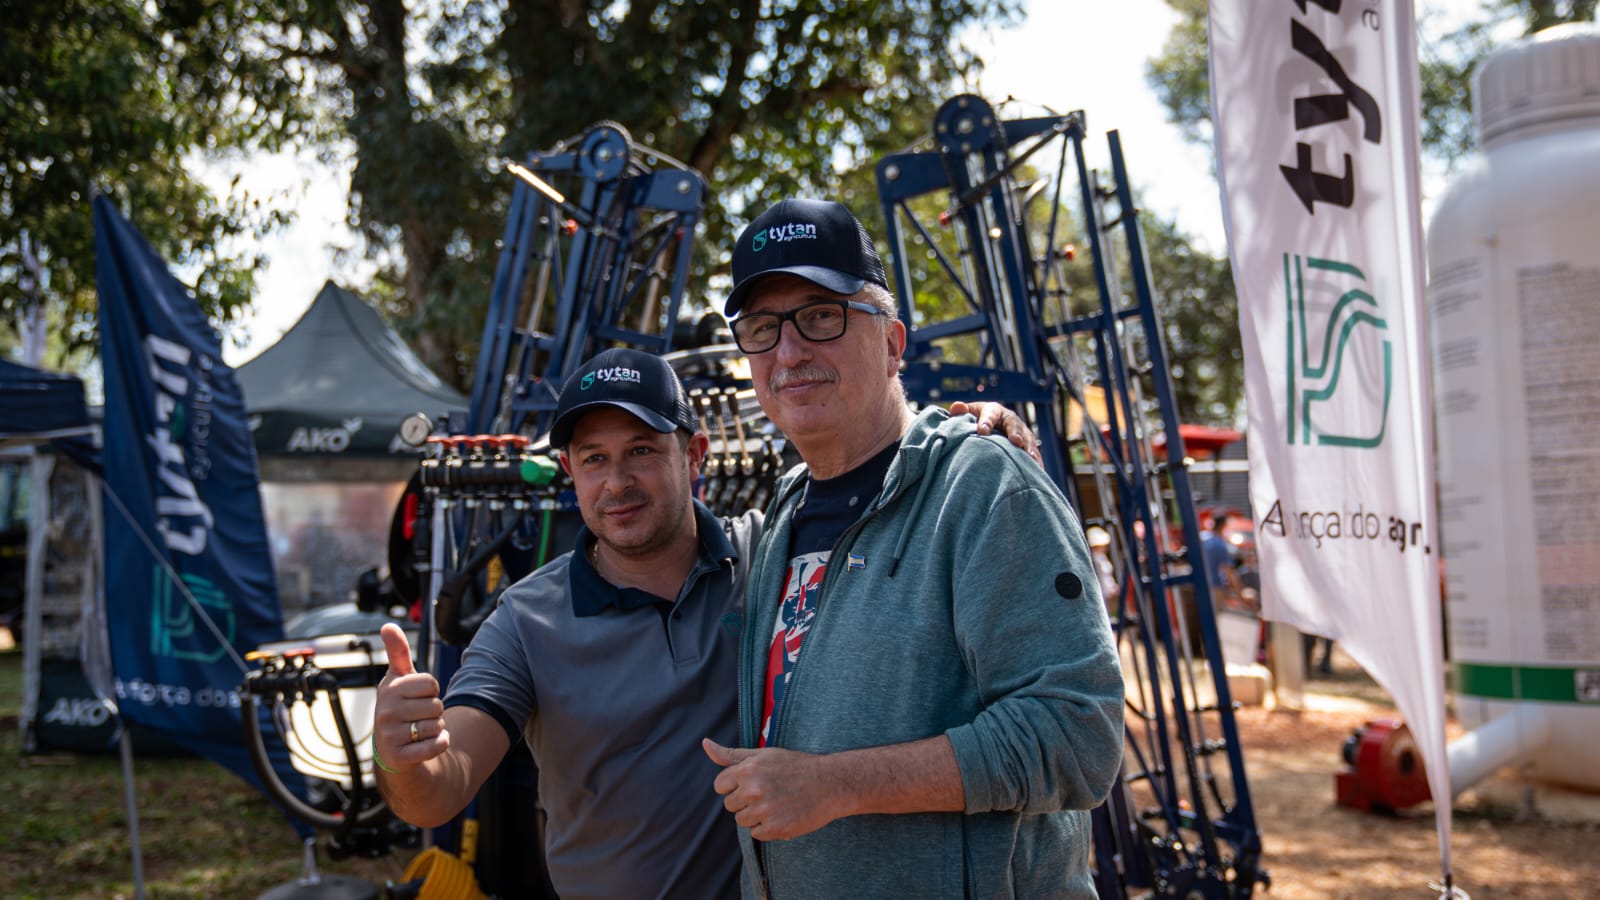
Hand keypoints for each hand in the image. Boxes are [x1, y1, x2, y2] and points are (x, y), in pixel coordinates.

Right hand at [375, 623, 448, 770]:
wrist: (393, 752)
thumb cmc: (400, 708)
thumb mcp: (399, 679)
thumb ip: (398, 652)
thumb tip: (388, 625)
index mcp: (389, 689)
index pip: (431, 683)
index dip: (431, 691)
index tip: (416, 698)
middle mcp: (385, 711)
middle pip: (436, 705)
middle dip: (434, 712)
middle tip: (417, 718)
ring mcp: (390, 735)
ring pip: (437, 725)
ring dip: (435, 729)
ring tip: (418, 731)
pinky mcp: (400, 757)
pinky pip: (437, 745)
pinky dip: (440, 744)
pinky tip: (427, 744)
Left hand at [703, 738, 845, 840]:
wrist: (830, 783)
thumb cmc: (794, 766)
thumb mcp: (763, 755)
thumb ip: (731, 754)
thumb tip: (705, 744)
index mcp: (747, 769)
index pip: (720, 786)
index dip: (734, 785)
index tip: (752, 783)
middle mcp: (753, 790)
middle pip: (730, 805)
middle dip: (745, 800)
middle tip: (768, 792)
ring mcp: (765, 811)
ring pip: (742, 821)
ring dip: (755, 815)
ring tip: (776, 803)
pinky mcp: (777, 828)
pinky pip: (757, 834)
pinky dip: (768, 827)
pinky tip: (783, 814)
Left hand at [947, 400, 1042, 464]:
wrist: (989, 427)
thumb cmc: (974, 421)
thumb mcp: (968, 415)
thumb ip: (962, 412)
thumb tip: (956, 407)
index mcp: (993, 410)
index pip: (990, 414)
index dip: (986, 422)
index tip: (982, 432)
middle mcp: (1009, 419)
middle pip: (1013, 424)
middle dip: (1015, 432)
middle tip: (1015, 442)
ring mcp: (1021, 431)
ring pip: (1027, 438)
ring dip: (1029, 448)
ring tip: (1031, 459)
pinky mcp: (1028, 444)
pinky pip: (1034, 452)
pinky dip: (1036, 461)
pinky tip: (1039, 471)